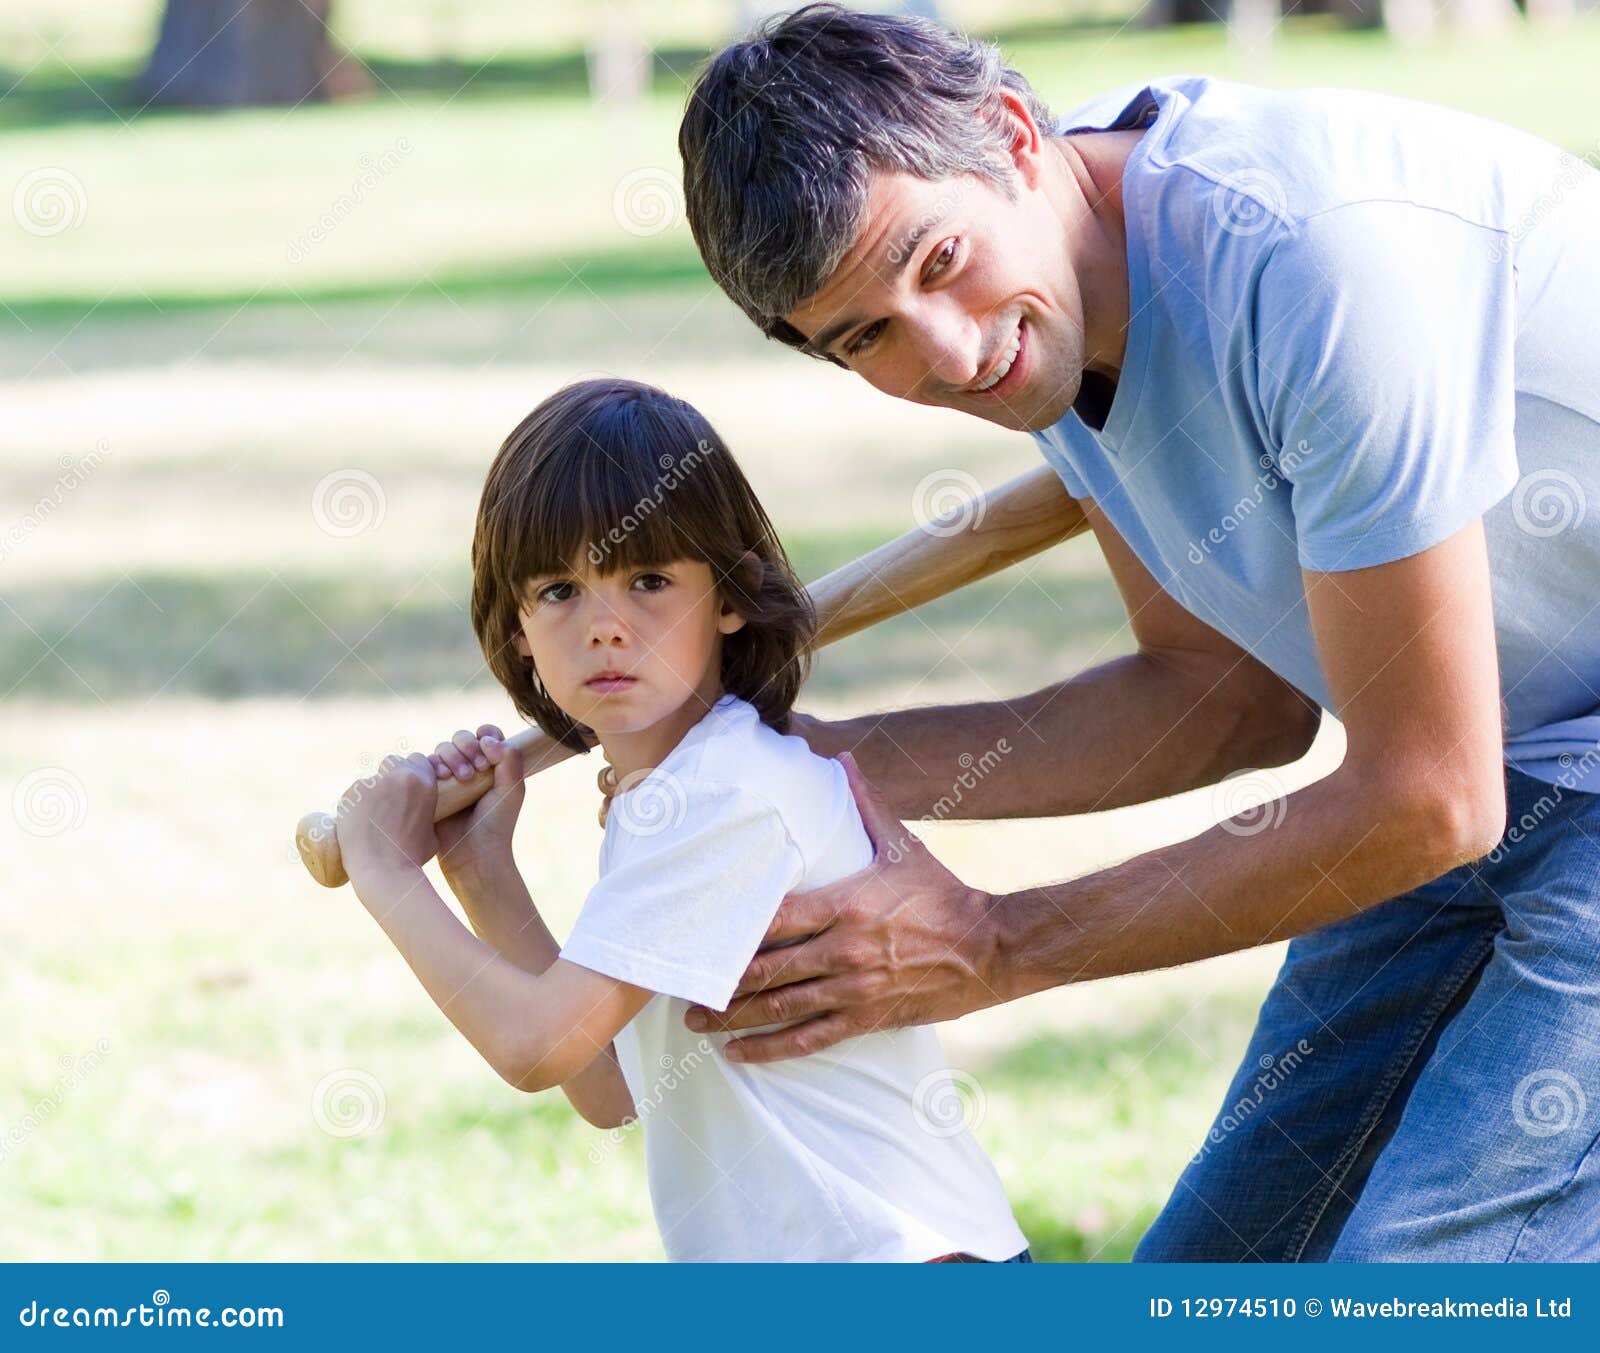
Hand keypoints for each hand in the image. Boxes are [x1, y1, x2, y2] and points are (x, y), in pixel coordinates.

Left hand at [336, 751, 441, 878]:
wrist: (383, 871)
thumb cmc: (412, 857)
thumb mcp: (432, 829)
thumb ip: (426, 810)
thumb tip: (419, 808)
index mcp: (422, 782)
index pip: (418, 760)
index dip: (415, 772)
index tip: (411, 786)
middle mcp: (396, 776)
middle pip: (394, 762)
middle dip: (393, 776)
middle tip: (392, 800)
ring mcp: (370, 784)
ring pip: (372, 779)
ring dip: (374, 791)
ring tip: (373, 818)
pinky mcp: (349, 795)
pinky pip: (354, 794)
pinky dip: (356, 805)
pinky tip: (358, 822)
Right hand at [427, 725, 524, 878]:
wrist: (472, 856)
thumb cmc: (495, 825)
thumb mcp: (512, 791)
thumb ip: (510, 759)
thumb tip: (486, 738)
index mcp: (494, 765)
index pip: (486, 735)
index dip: (485, 736)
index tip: (488, 754)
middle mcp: (471, 768)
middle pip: (461, 738)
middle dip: (465, 746)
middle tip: (475, 770)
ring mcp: (449, 778)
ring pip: (442, 749)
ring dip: (449, 756)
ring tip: (457, 777)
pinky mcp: (430, 789)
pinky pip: (424, 765)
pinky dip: (430, 765)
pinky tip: (439, 777)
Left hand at [682, 752, 1001, 1062]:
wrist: (989, 948)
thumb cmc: (941, 893)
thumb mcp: (902, 845)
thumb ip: (866, 805)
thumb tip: (841, 757)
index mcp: (846, 904)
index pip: (775, 919)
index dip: (733, 929)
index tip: (696, 932)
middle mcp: (845, 950)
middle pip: (767, 970)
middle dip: (720, 982)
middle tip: (680, 987)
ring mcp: (855, 988)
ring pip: (781, 1008)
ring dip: (734, 1018)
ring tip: (697, 1022)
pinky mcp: (867, 1018)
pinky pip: (810, 1039)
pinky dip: (771, 1050)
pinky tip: (740, 1054)